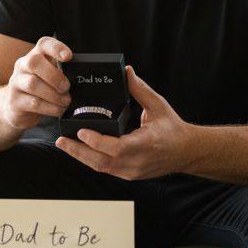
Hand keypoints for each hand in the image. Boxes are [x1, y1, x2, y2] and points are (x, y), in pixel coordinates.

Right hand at [1, 36, 72, 130]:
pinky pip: (34, 103)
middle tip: (66, 87)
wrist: (17, 108)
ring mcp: (16, 83)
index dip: (56, 48)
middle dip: (54, 75)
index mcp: (35, 55)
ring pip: (33, 84)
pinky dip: (50, 108)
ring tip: (66, 101)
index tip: (68, 57)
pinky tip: (59, 110)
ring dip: (54, 95)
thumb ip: (62, 72)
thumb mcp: (50, 76)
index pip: (43, 44)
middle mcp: (22, 66)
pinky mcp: (15, 101)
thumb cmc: (40, 89)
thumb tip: (82, 77)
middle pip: (34, 62)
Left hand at [55, 65, 194, 179]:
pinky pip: (106, 169)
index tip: (82, 130)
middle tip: (61, 140)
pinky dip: (91, 160)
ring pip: (101, 167)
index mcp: (146, 144)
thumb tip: (126, 72)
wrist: (187, 152)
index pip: (116, 148)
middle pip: (102, 161)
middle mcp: (137, 161)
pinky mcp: (129, 175)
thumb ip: (140, 90)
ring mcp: (132, 171)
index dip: (97, 141)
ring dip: (81, 156)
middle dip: (78, 151)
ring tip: (64, 144)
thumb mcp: (158, 105)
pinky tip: (79, 151)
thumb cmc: (174, 129)